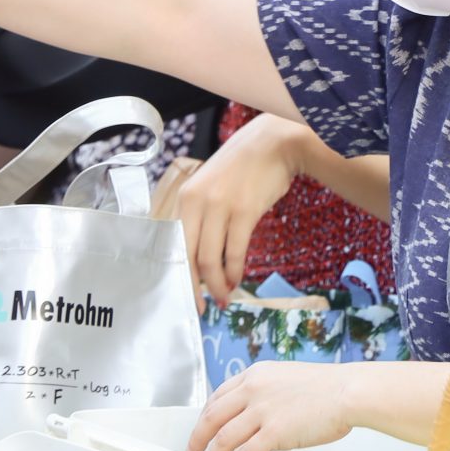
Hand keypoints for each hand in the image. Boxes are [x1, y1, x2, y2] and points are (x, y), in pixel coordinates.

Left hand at [177, 113, 307, 305]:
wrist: (274, 143)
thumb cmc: (244, 167)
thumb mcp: (212, 187)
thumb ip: (202, 216)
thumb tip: (200, 256)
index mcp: (185, 198)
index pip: (174, 245)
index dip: (179, 274)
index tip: (186, 294)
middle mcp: (197, 202)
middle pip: (188, 256)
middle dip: (194, 288)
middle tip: (202, 307)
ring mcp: (220, 206)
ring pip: (210, 258)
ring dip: (217, 284)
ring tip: (225, 297)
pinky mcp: (244, 210)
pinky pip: (235, 251)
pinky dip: (234, 270)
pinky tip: (237, 279)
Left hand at [186, 362, 360, 450]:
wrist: (348, 392)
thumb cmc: (328, 388)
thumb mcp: (287, 378)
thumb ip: (267, 392)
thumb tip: (256, 413)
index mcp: (256, 375)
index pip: (218, 395)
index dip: (206, 415)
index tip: (202, 426)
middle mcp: (253, 390)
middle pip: (213, 416)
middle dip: (199, 436)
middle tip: (193, 450)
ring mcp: (262, 411)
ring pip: (224, 437)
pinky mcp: (274, 432)